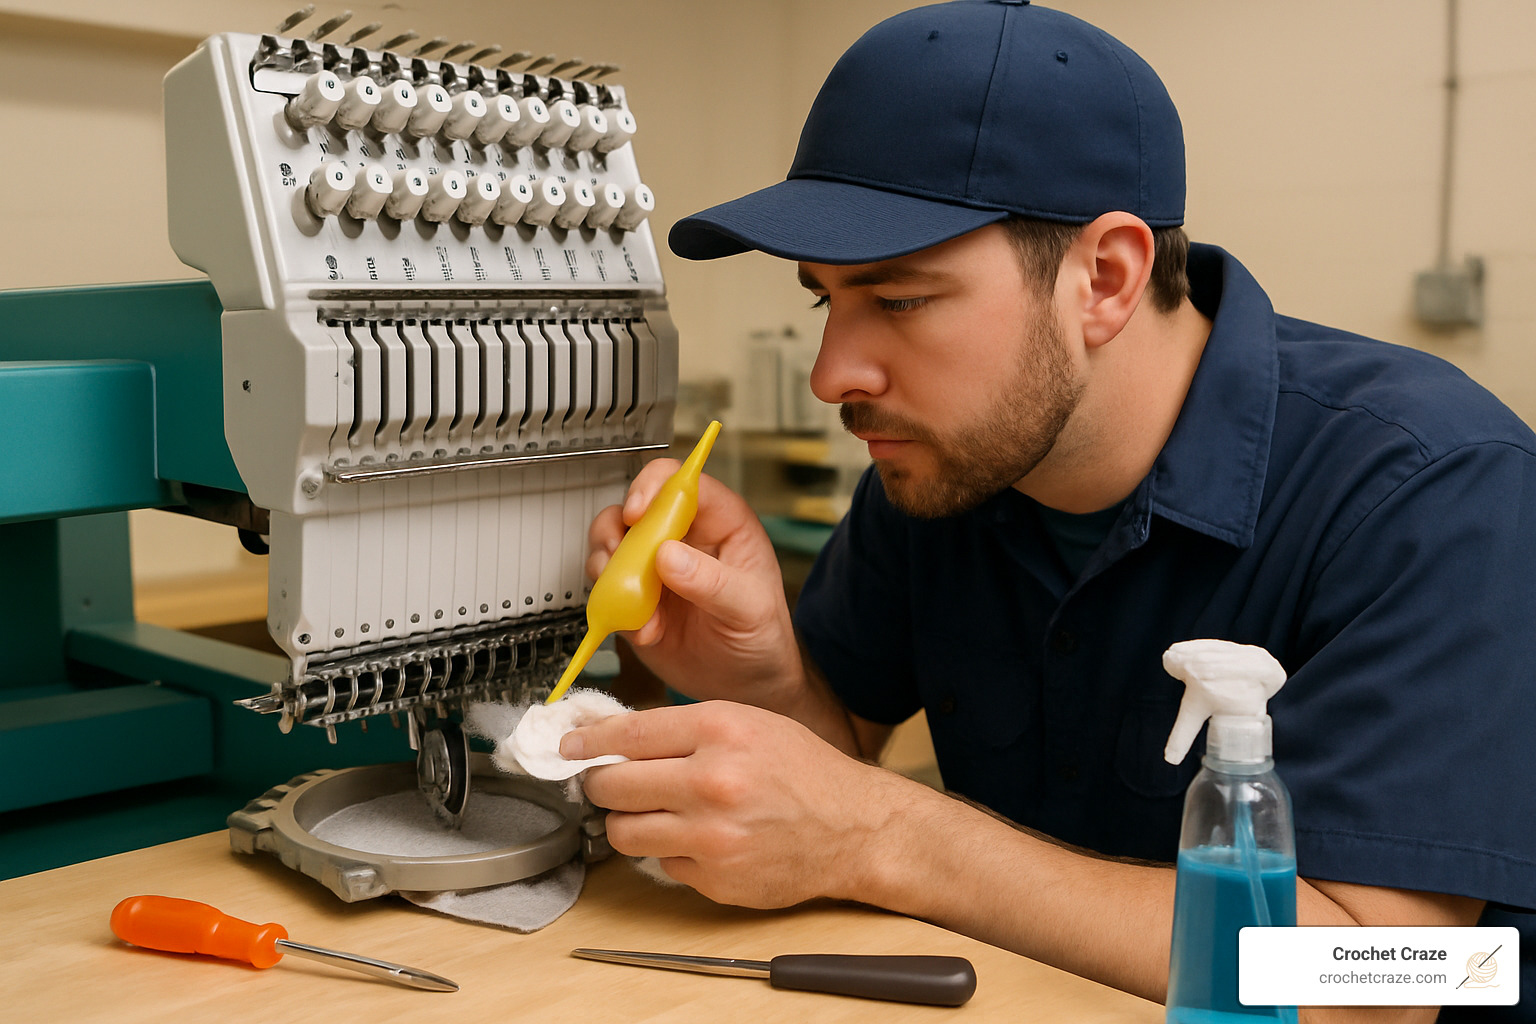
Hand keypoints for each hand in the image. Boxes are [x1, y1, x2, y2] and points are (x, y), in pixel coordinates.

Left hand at [563, 701, 905, 907]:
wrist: (854, 827)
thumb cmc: (803, 771)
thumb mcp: (748, 723)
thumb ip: (683, 729)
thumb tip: (613, 736)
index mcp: (721, 730)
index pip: (628, 734)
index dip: (587, 740)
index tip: (568, 745)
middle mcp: (712, 781)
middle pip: (612, 785)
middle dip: (603, 783)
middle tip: (611, 781)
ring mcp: (712, 835)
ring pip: (623, 831)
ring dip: (628, 821)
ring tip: (654, 812)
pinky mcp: (715, 877)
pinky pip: (660, 864)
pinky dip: (670, 851)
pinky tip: (699, 838)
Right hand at [589, 460, 802, 704]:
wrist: (744, 685)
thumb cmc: (763, 637)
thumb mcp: (751, 609)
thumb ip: (714, 582)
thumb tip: (668, 555)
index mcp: (720, 523)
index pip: (680, 483)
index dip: (653, 488)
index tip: (636, 514)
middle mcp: (682, 537)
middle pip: (632, 508)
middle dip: (617, 531)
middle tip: (620, 559)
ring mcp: (653, 567)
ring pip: (610, 544)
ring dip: (610, 572)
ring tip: (635, 604)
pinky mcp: (634, 598)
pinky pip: (607, 590)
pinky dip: (615, 609)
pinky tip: (645, 631)